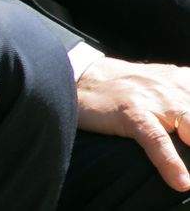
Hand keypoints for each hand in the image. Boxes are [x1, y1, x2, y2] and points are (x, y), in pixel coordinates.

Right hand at [77, 57, 189, 190]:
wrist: (78, 76)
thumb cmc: (125, 87)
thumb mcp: (166, 84)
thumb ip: (186, 94)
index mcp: (187, 82)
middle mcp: (178, 89)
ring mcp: (156, 101)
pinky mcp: (132, 113)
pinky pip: (155, 139)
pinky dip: (169, 161)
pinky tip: (181, 182)